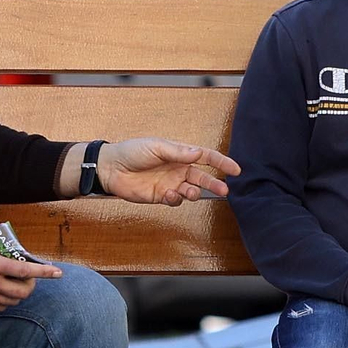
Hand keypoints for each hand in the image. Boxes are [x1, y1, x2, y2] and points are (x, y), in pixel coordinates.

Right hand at [0, 219, 60, 311]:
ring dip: (19, 292)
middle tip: (29, 276)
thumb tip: (0, 227)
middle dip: (32, 284)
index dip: (45, 272)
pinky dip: (7, 300)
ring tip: (16, 282)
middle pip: (24, 291)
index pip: (26, 271)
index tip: (58, 272)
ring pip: (14, 301)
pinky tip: (3, 291)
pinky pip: (1, 307)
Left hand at [97, 138, 239, 205]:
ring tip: (190, 192)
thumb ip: (178, 152)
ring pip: (191, 191)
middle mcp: (178, 169)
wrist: (112, 168)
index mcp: (179, 153)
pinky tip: (169, 194)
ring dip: (194, 193)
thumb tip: (198, 153)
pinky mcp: (161, 196)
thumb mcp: (156, 147)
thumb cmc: (132, 151)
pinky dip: (176, 199)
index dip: (222, 162)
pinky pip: (175, 200)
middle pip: (202, 177)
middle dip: (215, 184)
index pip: (206, 157)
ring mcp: (171, 183)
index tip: (236, 169)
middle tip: (224, 189)